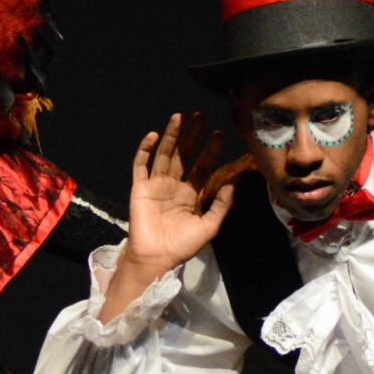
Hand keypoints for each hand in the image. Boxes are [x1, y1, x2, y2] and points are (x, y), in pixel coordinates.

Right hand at [121, 112, 234, 277]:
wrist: (157, 257)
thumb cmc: (182, 245)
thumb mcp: (209, 226)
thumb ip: (221, 205)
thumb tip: (234, 183)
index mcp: (190, 195)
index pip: (202, 167)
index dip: (210, 151)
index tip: (220, 134)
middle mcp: (173, 186)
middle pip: (183, 155)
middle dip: (192, 136)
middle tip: (201, 116)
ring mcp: (155, 185)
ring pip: (164, 154)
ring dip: (170, 135)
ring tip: (179, 116)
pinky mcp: (139, 188)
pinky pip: (141, 165)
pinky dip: (145, 149)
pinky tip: (153, 135)